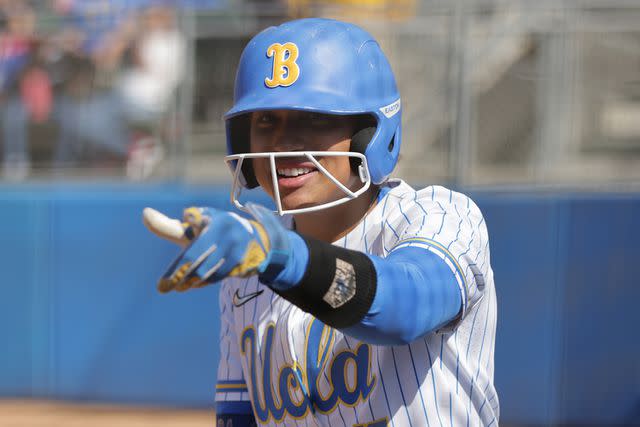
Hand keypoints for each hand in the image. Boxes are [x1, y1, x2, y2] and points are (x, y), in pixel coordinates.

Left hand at [143, 203, 289, 292]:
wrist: (258, 239)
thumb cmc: (216, 229)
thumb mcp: (196, 225)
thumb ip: (171, 226)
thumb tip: (145, 215)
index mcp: (214, 220)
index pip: (192, 238)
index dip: (178, 261)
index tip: (162, 280)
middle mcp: (227, 234)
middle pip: (197, 259)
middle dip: (179, 275)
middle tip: (163, 287)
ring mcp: (236, 250)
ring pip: (207, 271)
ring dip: (189, 281)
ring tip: (177, 287)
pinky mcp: (242, 263)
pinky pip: (218, 276)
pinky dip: (203, 282)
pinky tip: (192, 285)